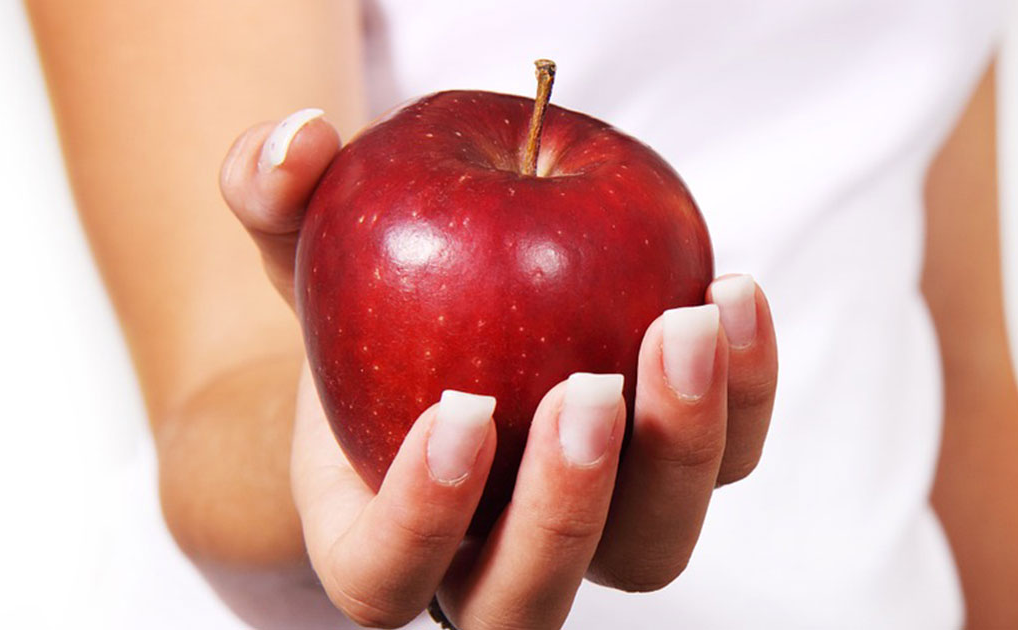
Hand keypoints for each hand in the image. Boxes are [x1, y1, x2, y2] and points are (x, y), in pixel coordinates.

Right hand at [220, 108, 778, 628]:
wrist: (439, 319)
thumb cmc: (360, 301)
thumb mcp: (305, 240)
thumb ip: (274, 196)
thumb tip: (290, 141)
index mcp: (377, 534)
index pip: (387, 576)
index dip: (422, 518)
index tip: (460, 411)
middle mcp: (484, 558)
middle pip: (531, 601)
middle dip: (569, 506)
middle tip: (593, 388)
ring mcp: (587, 529)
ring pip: (649, 550)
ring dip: (682, 451)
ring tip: (688, 322)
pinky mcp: (664, 471)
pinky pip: (723, 465)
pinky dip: (743, 394)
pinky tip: (732, 294)